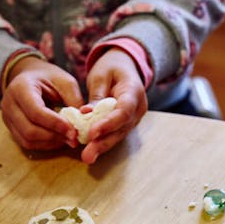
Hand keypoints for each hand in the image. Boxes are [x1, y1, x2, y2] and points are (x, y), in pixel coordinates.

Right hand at [0, 57, 81, 150]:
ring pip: (28, 139)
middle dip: (54, 136)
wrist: (31, 76)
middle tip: (74, 137)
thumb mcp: (65, 81)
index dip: (55, 124)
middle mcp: (9, 104)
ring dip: (50, 142)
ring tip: (68, 138)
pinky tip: (58, 139)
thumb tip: (84, 121)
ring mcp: (7, 117)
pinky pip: (27, 143)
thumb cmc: (49, 78)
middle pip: (29, 130)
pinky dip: (45, 144)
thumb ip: (74, 100)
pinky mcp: (12, 128)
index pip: (36, 112)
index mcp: (20, 88)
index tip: (73, 131)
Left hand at [82, 48, 147, 163]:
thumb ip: (96, 95)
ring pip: (119, 135)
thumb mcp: (101, 75)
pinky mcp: (126, 124)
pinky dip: (102, 141)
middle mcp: (138, 108)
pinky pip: (115, 134)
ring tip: (87, 157)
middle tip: (87, 156)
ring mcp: (134, 118)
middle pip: (122, 128)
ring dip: (102, 146)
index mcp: (134, 91)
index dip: (109, 123)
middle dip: (104, 143)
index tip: (92, 132)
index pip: (123, 111)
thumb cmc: (112, 67)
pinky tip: (90, 151)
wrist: (125, 66)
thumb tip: (86, 114)